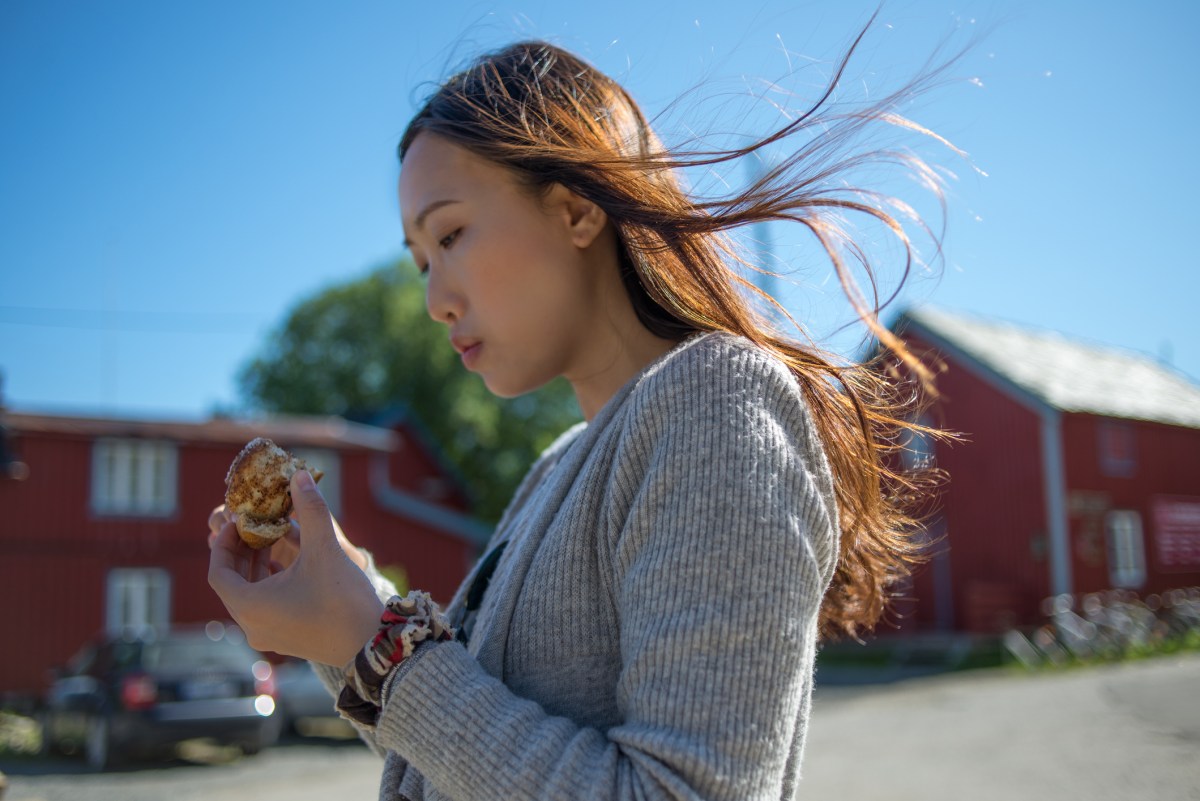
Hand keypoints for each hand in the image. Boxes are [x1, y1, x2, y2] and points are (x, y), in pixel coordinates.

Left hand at [208, 470, 383, 665]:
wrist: (372, 643)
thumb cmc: (343, 600)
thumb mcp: (325, 549)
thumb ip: (310, 510)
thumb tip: (299, 475)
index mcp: (250, 606)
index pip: (218, 572)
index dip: (224, 543)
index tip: (238, 522)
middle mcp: (251, 625)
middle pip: (231, 583)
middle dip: (240, 552)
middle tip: (253, 526)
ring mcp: (267, 635)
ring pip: (247, 595)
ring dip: (255, 567)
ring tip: (270, 539)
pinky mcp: (284, 638)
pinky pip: (262, 607)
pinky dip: (267, 583)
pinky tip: (287, 563)